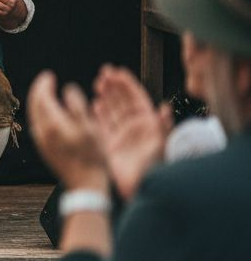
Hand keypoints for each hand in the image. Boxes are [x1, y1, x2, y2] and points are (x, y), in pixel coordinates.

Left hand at [26, 71, 109, 192]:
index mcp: (53, 124)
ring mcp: (42, 142)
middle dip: (38, 91)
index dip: (43, 84)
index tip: (48, 74)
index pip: (41, 98)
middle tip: (45, 80)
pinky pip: (38, 125)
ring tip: (47, 93)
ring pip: (34, 116)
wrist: (84, 184)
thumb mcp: (90, 128)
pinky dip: (41, 114)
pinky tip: (50, 113)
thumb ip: (77, 106)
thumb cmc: (92, 156)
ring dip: (38, 102)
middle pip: (34, 106)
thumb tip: (67, 89)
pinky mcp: (44, 149)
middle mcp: (42, 133)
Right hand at [92, 64, 171, 199]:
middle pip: (123, 101)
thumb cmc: (154, 168)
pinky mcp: (109, 144)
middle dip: (114, 86)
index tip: (118, 72)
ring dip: (106, 96)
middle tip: (104, 72)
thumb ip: (164, 126)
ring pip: (112, 110)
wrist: (139, 188)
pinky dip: (99, 114)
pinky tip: (94, 105)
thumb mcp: (163, 145)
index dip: (128, 84)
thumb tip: (165, 107)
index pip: (136, 98)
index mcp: (148, 124)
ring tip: (98, 83)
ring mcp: (121, 135)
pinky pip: (103, 125)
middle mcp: (134, 127)